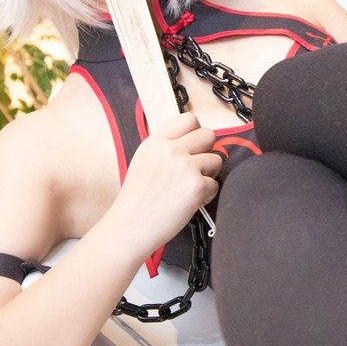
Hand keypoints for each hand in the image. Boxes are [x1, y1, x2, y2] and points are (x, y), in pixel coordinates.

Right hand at [109, 113, 220, 248]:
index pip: (189, 119)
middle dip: (207, 151)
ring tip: (191, 187)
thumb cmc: (136, 200)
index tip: (193, 147)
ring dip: (209, 174)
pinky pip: (215, 184)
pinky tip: (190, 202)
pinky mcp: (196, 186)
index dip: (196, 133)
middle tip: (196, 168)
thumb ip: (166, 148)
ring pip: (216, 159)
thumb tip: (193, 143)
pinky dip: (207, 195)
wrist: (129, 226)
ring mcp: (185, 167)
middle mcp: (171, 150)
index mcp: (156, 142)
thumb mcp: (144, 161)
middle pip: (209, 134)